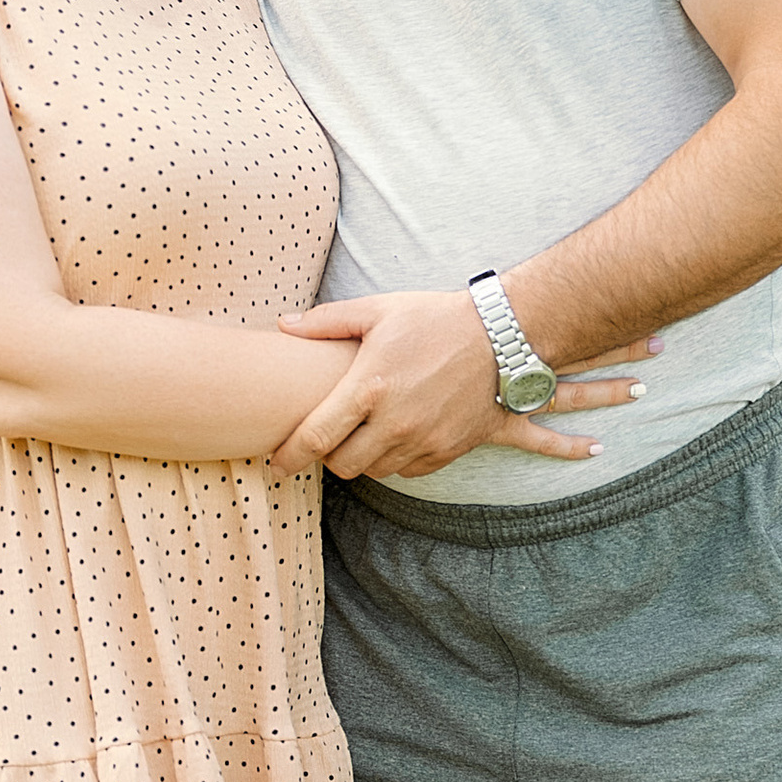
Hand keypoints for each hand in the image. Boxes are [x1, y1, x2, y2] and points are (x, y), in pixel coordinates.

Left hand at [268, 292, 655, 482]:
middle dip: (330, 455)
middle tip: (331, 436)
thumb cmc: (436, 319)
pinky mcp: (448, 450)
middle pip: (343, 465)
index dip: (289, 456)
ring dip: (364, 457)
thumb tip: (282, 325)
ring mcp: (423, 439)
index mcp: (368, 388)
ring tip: (365, 432)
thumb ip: (326, 322)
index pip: (315, 437)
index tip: (277, 462)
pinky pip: (409, 471)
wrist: (504, 337)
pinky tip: (398, 435)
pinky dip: (397, 459)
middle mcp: (394, 422)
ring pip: (376, 471)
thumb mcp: (379, 310)